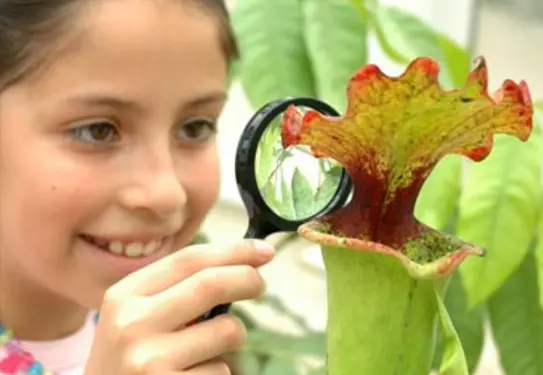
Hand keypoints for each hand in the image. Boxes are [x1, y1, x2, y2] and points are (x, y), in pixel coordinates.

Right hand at [84, 239, 273, 374]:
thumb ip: (177, 288)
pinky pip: (221, 370)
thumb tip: (244, 262)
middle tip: (260, 284)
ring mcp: (150, 361)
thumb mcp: (136, 314)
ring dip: (232, 335)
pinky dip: (217, 370)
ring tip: (209, 347)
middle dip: (247, 278)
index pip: (189, 260)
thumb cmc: (130, 355)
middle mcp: (132, 325)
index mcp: (124, 295)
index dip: (233, 251)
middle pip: (210, 284)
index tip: (263, 250)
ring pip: (226, 330)